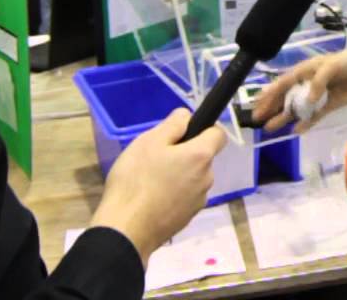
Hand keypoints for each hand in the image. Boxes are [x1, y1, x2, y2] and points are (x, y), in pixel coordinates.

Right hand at [90, 108, 226, 257]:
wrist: (127, 230)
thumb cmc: (136, 180)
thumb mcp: (149, 142)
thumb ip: (172, 125)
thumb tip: (187, 116)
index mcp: (201, 157)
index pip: (219, 134)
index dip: (204, 128)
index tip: (183, 132)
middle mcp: (207, 179)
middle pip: (203, 157)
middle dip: (185, 153)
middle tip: (156, 156)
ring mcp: (198, 201)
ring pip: (193, 178)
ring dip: (179, 174)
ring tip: (149, 179)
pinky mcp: (187, 218)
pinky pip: (185, 196)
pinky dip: (173, 194)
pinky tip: (151, 198)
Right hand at [252, 48, 346, 132]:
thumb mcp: (332, 66)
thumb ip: (318, 82)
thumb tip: (307, 101)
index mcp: (306, 70)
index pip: (283, 83)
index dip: (269, 93)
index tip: (256, 103)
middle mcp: (309, 83)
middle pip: (286, 97)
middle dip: (271, 107)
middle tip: (257, 119)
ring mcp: (319, 96)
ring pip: (297, 108)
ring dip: (284, 117)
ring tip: (269, 128)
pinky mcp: (330, 105)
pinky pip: (314, 116)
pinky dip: (305, 123)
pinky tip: (295, 131)